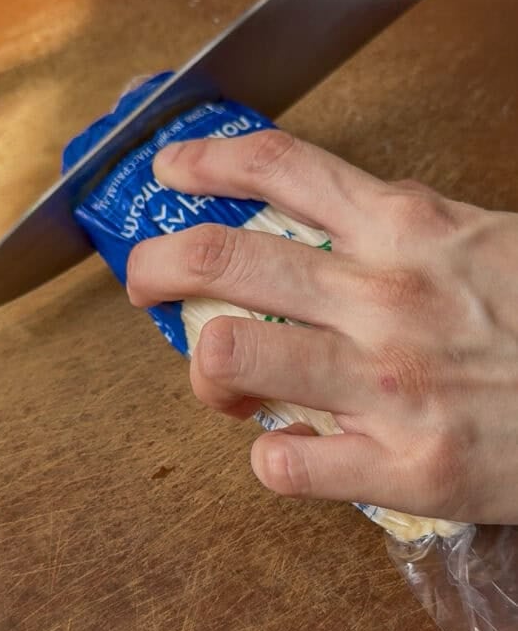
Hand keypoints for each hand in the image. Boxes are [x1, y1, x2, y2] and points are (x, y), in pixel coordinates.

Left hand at [126, 131, 517, 525]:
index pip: (280, 167)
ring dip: (208, 370)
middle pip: (223, 256)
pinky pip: (282, 464)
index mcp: (411, 229)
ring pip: (230, 354)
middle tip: (147, 281)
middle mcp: (386, 296)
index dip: (205, 161)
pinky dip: (271, 460)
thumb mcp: (487, 243)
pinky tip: (291, 453)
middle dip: (158, 265)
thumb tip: (331, 234)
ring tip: (225, 381)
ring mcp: (388, 384)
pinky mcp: (403, 468)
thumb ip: (407, 233)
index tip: (170, 169)